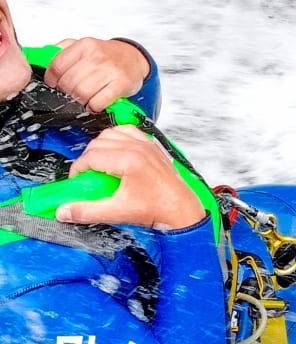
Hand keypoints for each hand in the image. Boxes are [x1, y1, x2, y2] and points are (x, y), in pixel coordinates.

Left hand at [45, 37, 150, 111]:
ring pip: (82, 93)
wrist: (134, 58)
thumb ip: (64, 49)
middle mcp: (96, 56)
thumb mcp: (85, 45)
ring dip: (80, 101)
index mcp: (84, 46)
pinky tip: (94, 104)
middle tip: (72, 94)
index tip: (55, 85)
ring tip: (84, 100)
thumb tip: (44, 59)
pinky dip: (94, 107)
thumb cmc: (108, 55)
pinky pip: (100, 101)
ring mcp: (109, 70)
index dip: (52, 80)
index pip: (57, 66)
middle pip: (69, 83)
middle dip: (67, 93)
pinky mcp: (121, 84)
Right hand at [55, 126, 206, 229]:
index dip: (78, 168)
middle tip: (87, 174)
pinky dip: (118, 137)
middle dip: (87, 158)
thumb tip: (64, 212)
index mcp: (128, 161)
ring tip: (99, 163)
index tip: (77, 179)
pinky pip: (128, 131)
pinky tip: (115, 151)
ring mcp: (146, 145)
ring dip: (101, 145)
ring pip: (112, 133)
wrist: (181, 209)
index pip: (91, 156)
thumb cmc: (158, 209)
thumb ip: (87, 211)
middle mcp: (137, 148)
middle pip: (98, 143)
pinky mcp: (152, 146)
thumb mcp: (118, 212)